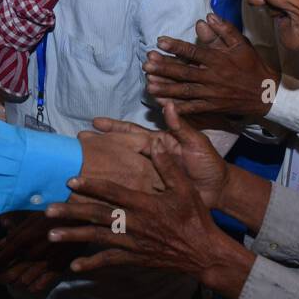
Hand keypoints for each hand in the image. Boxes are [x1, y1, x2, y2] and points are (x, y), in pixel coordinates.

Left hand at [0, 211, 80, 295]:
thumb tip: (0, 244)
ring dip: (14, 283)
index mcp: (24, 240)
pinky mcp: (58, 268)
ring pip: (23, 282)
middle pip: (10, 274)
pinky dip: (31, 287)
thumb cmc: (54, 214)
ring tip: (9, 282)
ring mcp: (45, 264)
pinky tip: (27, 285)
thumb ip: (14, 233)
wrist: (81, 218)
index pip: (1, 259)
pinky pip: (41, 284)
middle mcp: (32, 254)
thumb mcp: (31, 219)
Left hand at [45, 131, 255, 297]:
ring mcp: (133, 242)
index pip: (113, 192)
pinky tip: (74, 266)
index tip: (71, 180)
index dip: (91, 185)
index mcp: (145, 204)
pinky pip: (110, 261)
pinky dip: (92, 264)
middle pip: (97, 216)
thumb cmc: (195, 217)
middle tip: (48, 210)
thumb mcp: (185, 187)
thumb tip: (155, 143)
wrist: (203, 252)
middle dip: (71, 212)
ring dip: (73, 236)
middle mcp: (135, 223)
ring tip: (51, 235)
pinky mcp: (135, 257)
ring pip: (97, 238)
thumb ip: (168, 166)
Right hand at [92, 103, 230, 209]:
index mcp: (158, 143)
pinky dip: (116, 191)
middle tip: (79, 142)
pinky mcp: (152, 194)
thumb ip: (180, 126)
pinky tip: (100, 194)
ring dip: (104, 168)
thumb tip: (167, 104)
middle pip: (120, 150)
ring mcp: (149, 176)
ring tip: (82, 167)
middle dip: (101, 145)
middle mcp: (149, 158)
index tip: (94, 122)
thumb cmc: (209, 163)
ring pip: (122, 170)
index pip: (131, 132)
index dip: (114, 127)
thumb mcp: (196, 142)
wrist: (219, 190)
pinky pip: (131, 190)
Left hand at [143, 14, 279, 120]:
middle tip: (147, 64)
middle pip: (185, 72)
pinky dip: (178, 109)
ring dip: (166, 89)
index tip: (160, 41)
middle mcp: (212, 77)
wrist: (266, 93)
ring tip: (149, 85)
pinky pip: (193, 108)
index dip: (177, 46)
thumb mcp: (241, 44)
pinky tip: (164, 106)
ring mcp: (211, 93)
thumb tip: (207, 17)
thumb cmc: (252, 65)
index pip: (194, 51)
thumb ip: (224, 30)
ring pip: (185, 91)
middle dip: (165, 68)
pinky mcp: (212, 107)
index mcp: (218, 59)